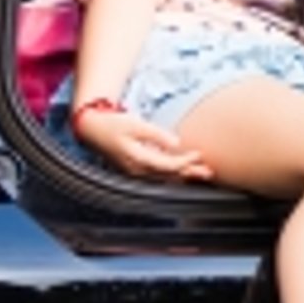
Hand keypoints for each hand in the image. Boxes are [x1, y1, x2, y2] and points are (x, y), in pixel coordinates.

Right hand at [75, 101, 211, 181]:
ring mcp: (136, 172)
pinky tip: (184, 173)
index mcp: (137, 159)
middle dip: (190, 174)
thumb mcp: (136, 125)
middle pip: (169, 176)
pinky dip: (173, 175)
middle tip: (210, 173)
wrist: (93, 130)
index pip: (167, 166)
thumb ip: (156, 134)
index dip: (185, 162)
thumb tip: (176, 143)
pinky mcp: (136, 169)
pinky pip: (159, 175)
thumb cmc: (114, 124)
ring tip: (202, 175)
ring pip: (165, 178)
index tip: (199, 154)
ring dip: (184, 176)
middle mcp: (137, 170)